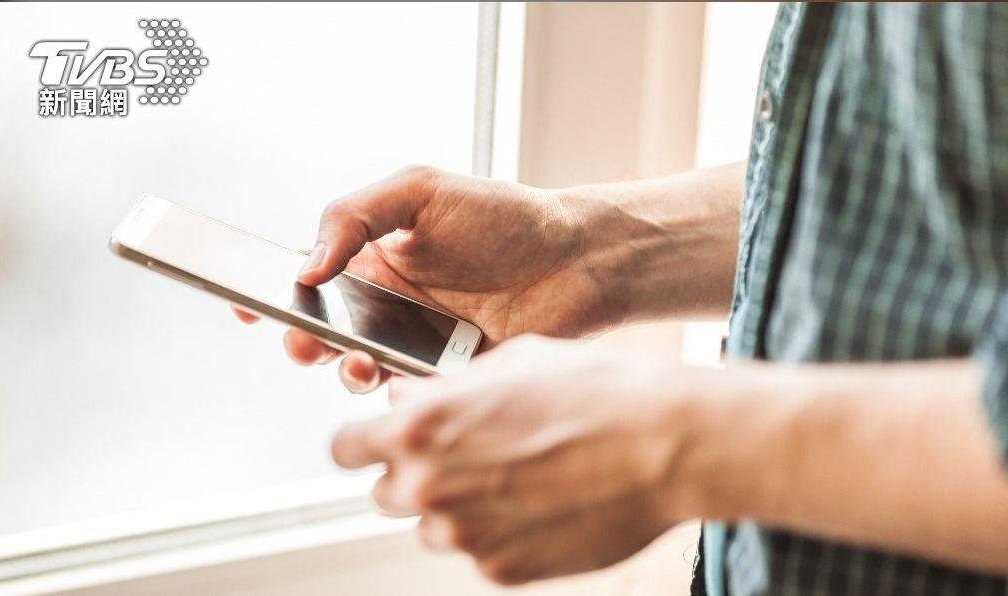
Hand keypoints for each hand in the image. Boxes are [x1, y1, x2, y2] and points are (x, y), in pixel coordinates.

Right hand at [236, 165, 622, 391]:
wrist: (577, 259)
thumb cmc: (504, 216)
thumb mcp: (420, 190)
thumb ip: (354, 215)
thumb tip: (306, 266)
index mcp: (373, 256)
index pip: (307, 276)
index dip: (269, 290)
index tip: (242, 303)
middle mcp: (387, 303)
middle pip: (323, 330)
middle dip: (302, 339)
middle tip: (303, 341)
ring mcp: (415, 342)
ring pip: (359, 368)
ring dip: (345, 369)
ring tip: (359, 361)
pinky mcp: (446, 376)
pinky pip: (406, 394)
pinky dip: (393, 393)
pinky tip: (401, 377)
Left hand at [331, 335, 697, 584]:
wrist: (663, 444)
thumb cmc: (598, 392)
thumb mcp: (513, 360)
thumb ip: (450, 388)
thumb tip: (421, 399)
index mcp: (422, 425)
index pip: (344, 447)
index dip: (363, 442)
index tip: (377, 442)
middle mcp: (431, 484)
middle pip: (385, 491)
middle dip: (413, 473)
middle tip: (463, 455)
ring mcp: (465, 534)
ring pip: (432, 528)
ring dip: (457, 507)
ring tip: (515, 478)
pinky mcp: (502, 570)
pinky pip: (481, 553)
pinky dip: (500, 533)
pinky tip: (542, 503)